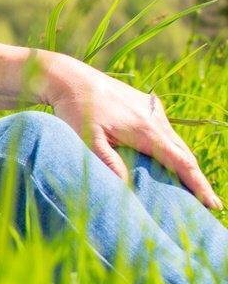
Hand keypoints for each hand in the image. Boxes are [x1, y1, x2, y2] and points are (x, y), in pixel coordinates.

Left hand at [42, 55, 221, 209]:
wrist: (71, 77)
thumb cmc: (76, 109)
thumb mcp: (87, 138)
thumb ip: (108, 161)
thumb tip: (126, 187)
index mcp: (145, 130)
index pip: (181, 163)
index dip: (198, 185)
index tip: (213, 204)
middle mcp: (155, 119)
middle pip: (185, 154)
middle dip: (197, 179)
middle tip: (209, 205)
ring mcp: (152, 110)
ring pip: (177, 142)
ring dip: (186, 164)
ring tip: (194, 189)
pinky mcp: (146, 105)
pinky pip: (166, 131)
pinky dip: (173, 149)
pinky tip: (171, 162)